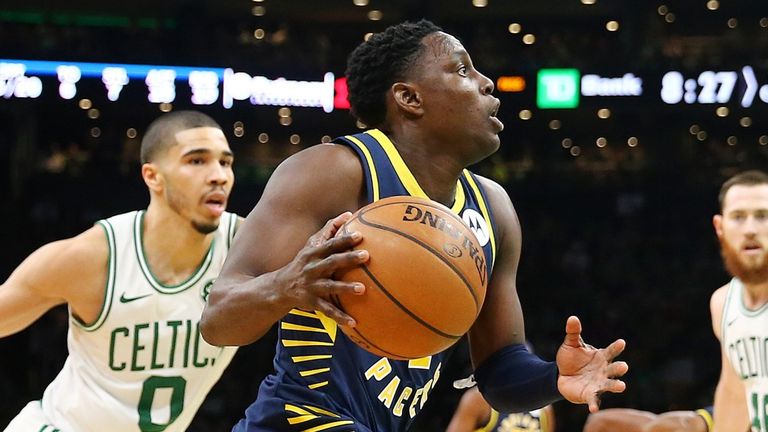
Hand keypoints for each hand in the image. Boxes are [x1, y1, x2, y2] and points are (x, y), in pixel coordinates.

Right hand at [273, 212, 368, 326]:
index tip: (360, 235)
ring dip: (346, 288)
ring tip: (362, 289)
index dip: (343, 239)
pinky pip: (327, 310)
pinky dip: (340, 317)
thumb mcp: (311, 246)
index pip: (330, 244)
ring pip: (330, 287)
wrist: (279, 288)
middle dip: (348, 259)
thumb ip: (329, 230)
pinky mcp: (311, 303)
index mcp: (313, 253)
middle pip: (331, 262)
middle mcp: (311, 268)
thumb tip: (349, 214)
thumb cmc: (303, 263)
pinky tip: (354, 322)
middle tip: (366, 256)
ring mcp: (311, 286)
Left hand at [556, 316, 627, 412]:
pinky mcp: (590, 395)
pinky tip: (593, 409)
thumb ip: (573, 333)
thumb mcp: (570, 344)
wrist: (561, 376)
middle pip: (614, 369)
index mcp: (601, 357)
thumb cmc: (571, 359)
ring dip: (616, 386)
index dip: (616, 347)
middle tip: (624, 366)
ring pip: (609, 385)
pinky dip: (594, 404)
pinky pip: (594, 400)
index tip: (622, 342)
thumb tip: (572, 318)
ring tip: (622, 386)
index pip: (611, 351)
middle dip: (619, 368)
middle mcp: (603, 371)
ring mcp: (598, 384)